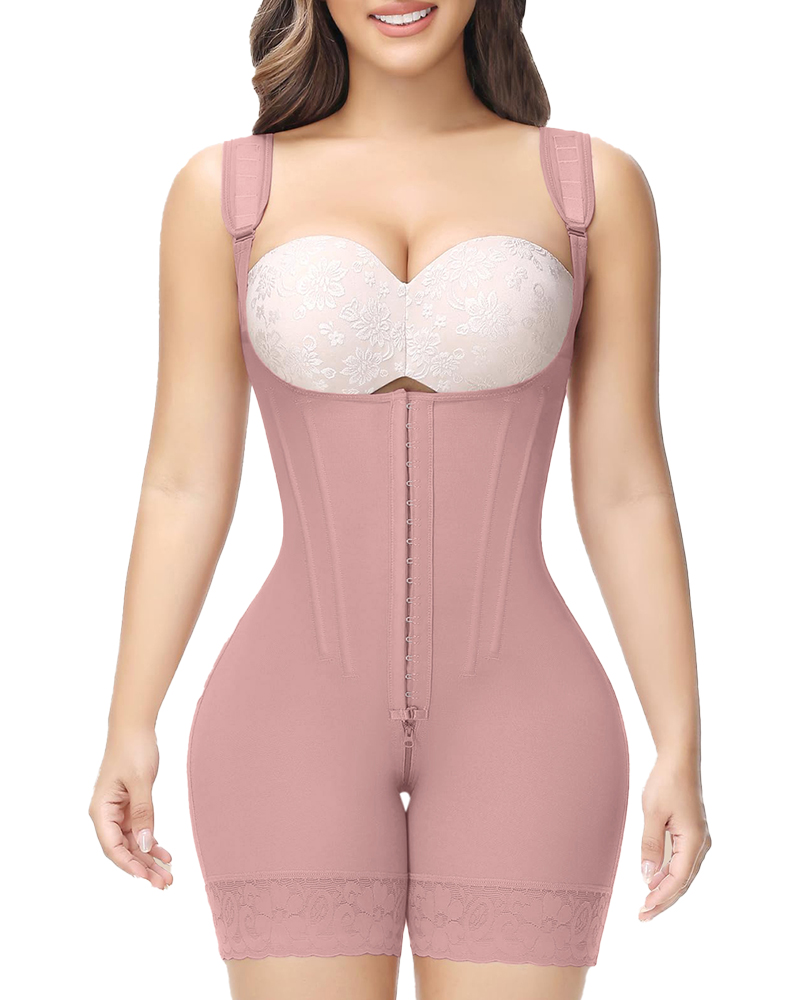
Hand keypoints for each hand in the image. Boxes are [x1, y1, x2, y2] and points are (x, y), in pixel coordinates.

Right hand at [89, 726, 172, 888]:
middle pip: (123, 849)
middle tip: (164, 883)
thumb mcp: (140, 781)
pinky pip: (139, 831)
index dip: (129, 865)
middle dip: (143, 868)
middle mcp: (106, 814)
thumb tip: (144, 844)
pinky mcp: (130, 806)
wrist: (134, 727)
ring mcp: (118, 811)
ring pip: (132, 843)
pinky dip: (151, 842)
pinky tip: (165, 854)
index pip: (112, 846)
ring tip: (168, 875)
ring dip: (149, 859)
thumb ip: (143, 813)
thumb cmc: (132, 749)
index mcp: (101, 810)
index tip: (146, 878)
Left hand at [639, 754, 710, 920]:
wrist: (679, 759)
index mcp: (694, 841)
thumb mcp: (652, 814)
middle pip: (683, 881)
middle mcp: (701, 843)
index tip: (644, 908)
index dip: (661, 897)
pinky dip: (669, 873)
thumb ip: (650, 846)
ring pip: (683, 872)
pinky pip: (682, 860)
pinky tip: (655, 879)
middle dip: (663, 899)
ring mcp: (698, 838)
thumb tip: (648, 877)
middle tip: (643, 915)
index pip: (678, 879)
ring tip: (647, 903)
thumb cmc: (666, 782)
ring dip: (666, 888)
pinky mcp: (692, 832)